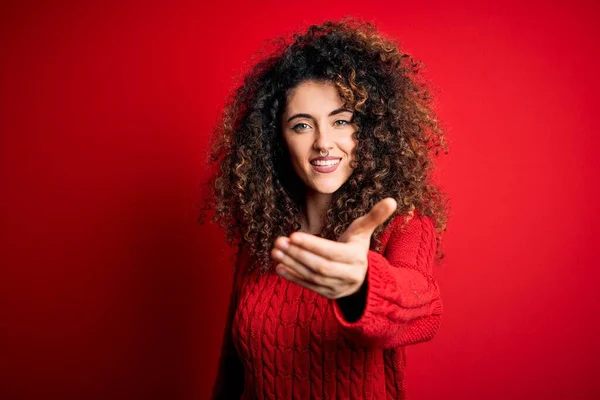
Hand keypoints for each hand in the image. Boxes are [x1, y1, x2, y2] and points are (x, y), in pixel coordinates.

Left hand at [270, 197, 397, 298]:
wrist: (361, 278)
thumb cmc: (356, 247)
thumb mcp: (363, 232)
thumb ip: (375, 217)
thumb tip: (393, 200)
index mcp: (356, 258)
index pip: (332, 253)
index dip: (312, 245)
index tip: (293, 235)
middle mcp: (348, 276)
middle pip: (320, 267)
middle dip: (298, 254)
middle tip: (279, 242)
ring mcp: (337, 288)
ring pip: (312, 278)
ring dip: (292, 265)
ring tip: (275, 251)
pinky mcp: (327, 295)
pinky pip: (308, 286)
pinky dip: (293, 277)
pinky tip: (279, 267)